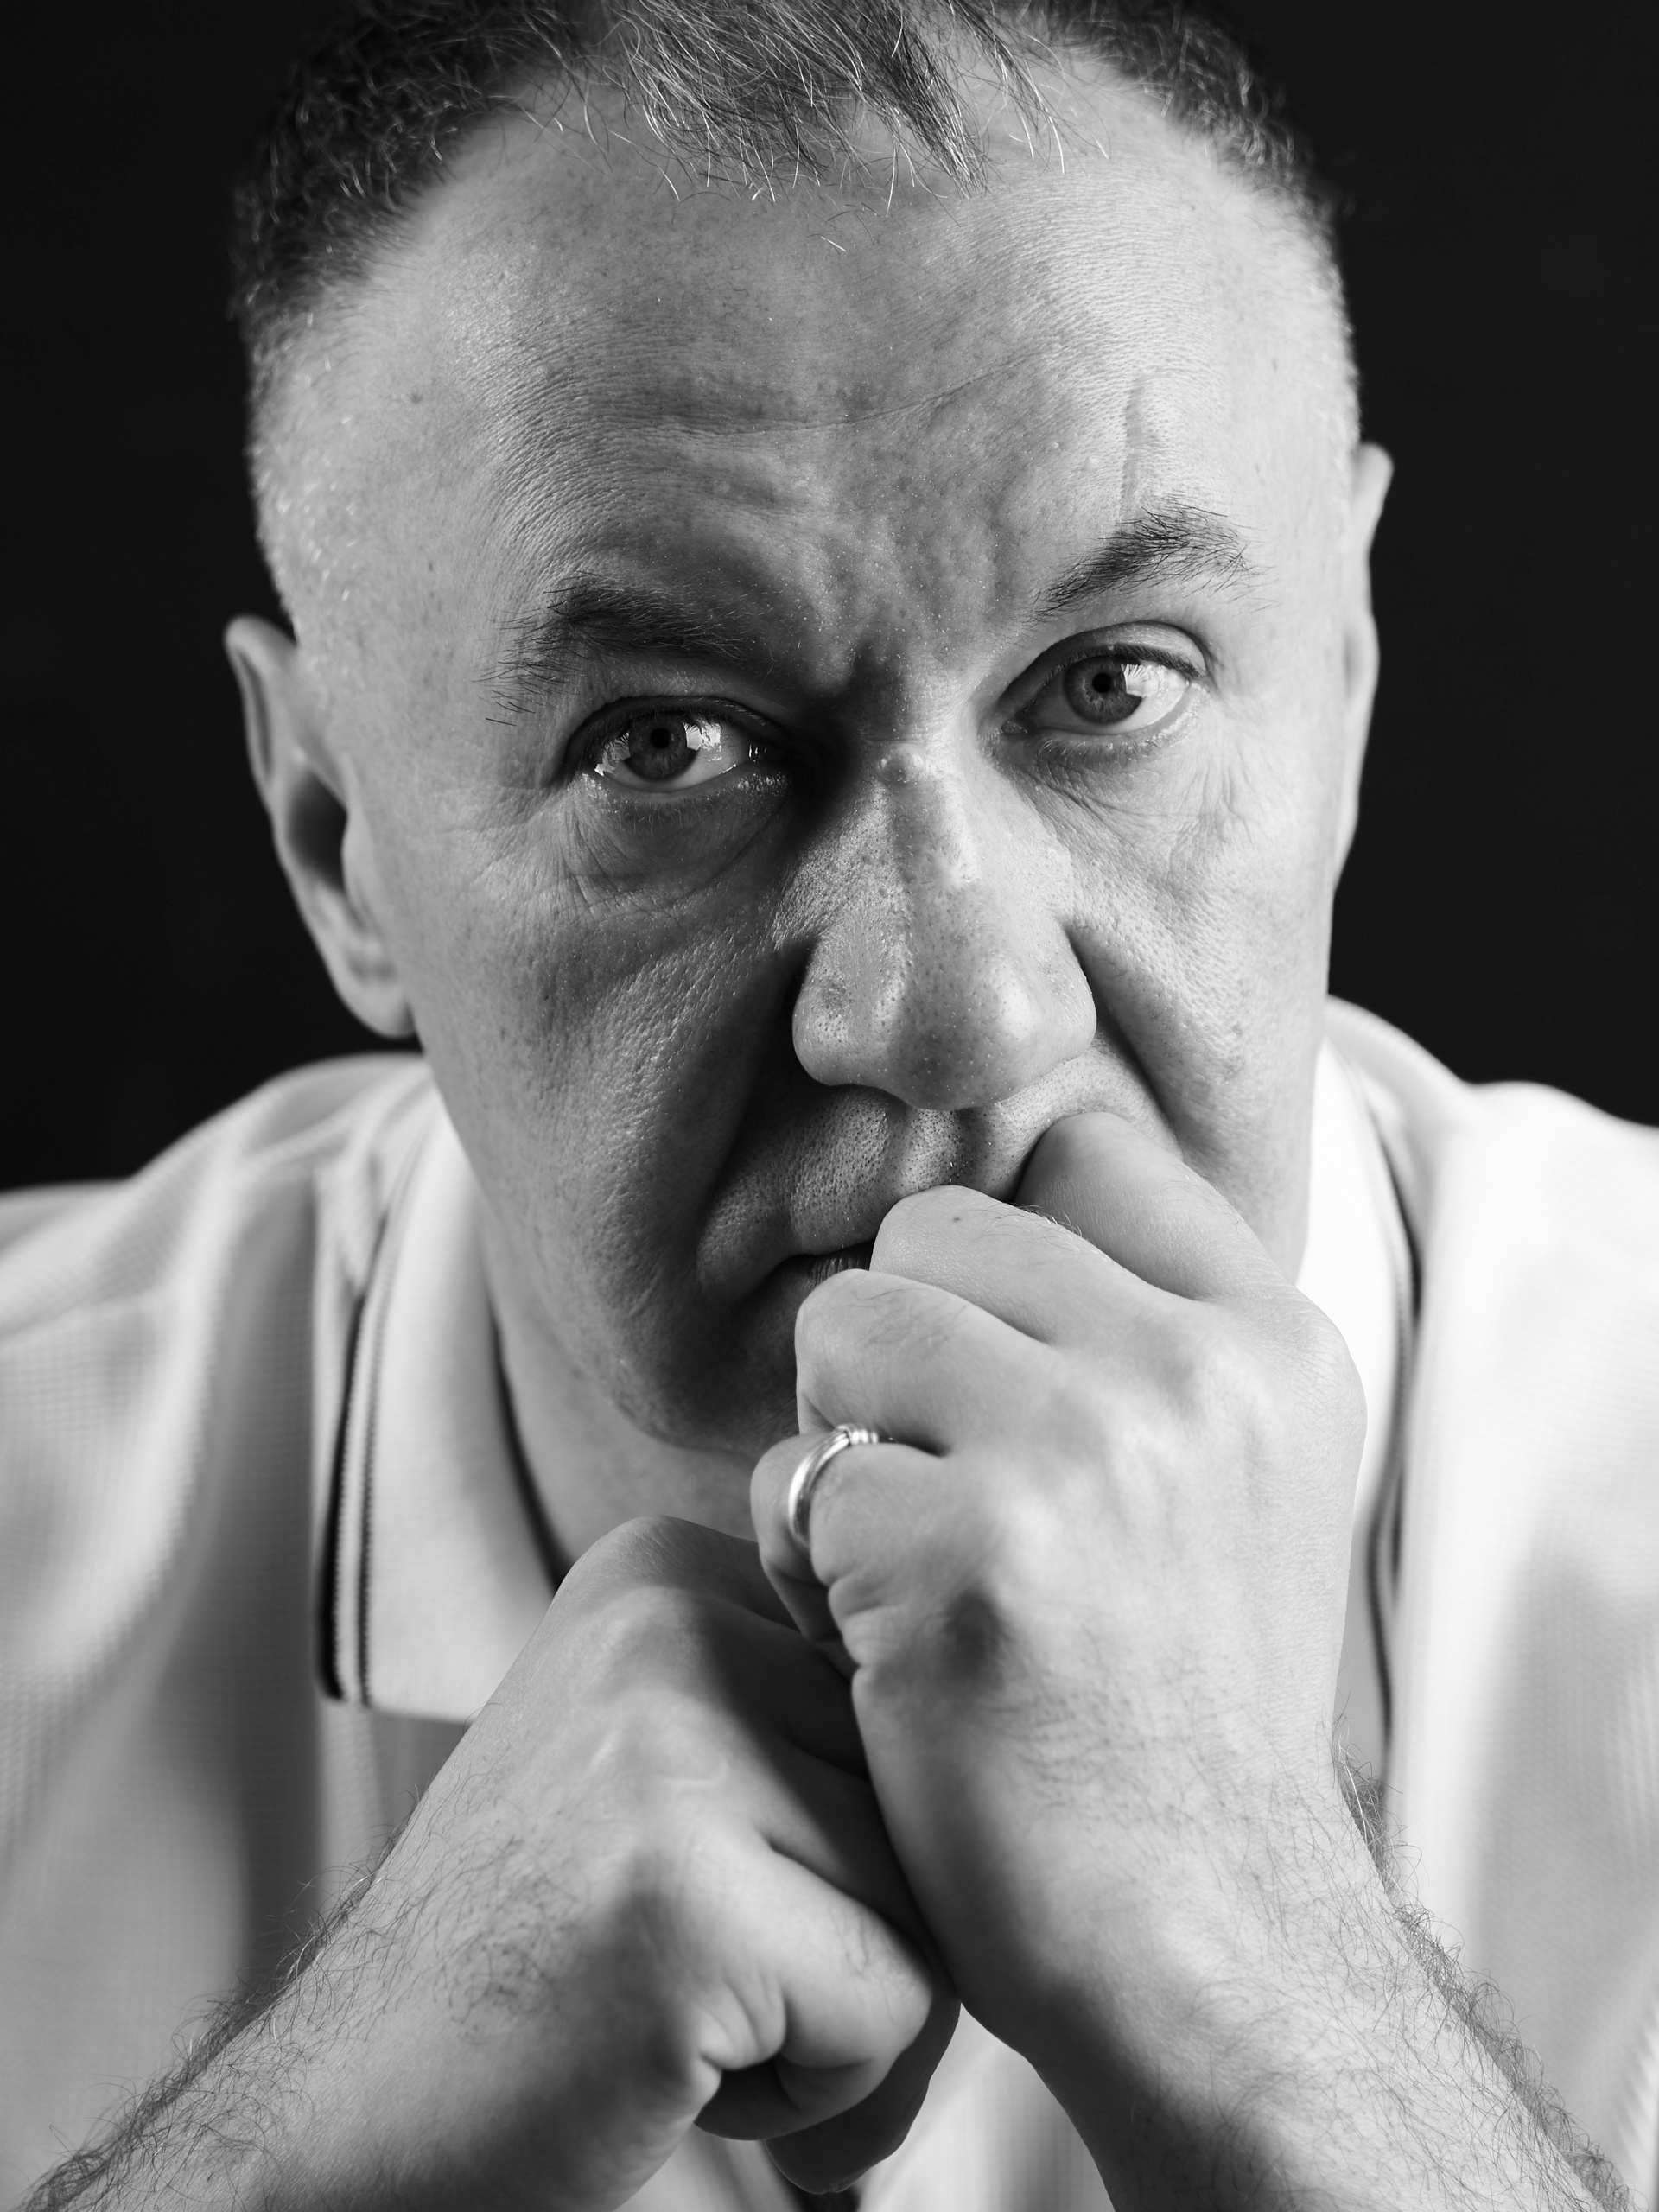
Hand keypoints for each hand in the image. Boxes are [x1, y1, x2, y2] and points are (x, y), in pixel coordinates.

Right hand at [105, 1519, 952, 2210]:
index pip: (897, 1703)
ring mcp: (667, 1742)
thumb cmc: (540, 1961)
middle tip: (698, 1981)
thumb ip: (793, 1711)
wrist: (353, 2112)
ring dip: (842, 2021)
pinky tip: (677, 2069)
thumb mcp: (653, 1757)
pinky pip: (897, 2011)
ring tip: (683, 2019)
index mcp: (665, 1567)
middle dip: (855, 1936)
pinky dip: (824, 2100)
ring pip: (933, 1907)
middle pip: (922, 1799)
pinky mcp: (685, 1891)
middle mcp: (666, 1617)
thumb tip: (1005, 1722)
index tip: (704, 1884)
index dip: (839, 1843)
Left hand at [751, 1115, 1365, 2148]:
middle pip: (933, 1230)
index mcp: (1269, 1342)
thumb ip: (1141, 1329)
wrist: (1199, 1939)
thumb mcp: (1234, 1482)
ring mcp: (1084, 1452)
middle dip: (901, 1353)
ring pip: (845, 1323)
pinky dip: (805, 1564)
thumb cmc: (1175, 1708)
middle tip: (944, 1497)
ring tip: (905, 1563)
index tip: (1004, 1378)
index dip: (1001, 1258)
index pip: (1083, 1150)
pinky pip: (796, 1476)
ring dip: (839, 1442)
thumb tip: (982, 1193)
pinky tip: (880, 1651)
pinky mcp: (964, 1552)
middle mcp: (1193, 1373)